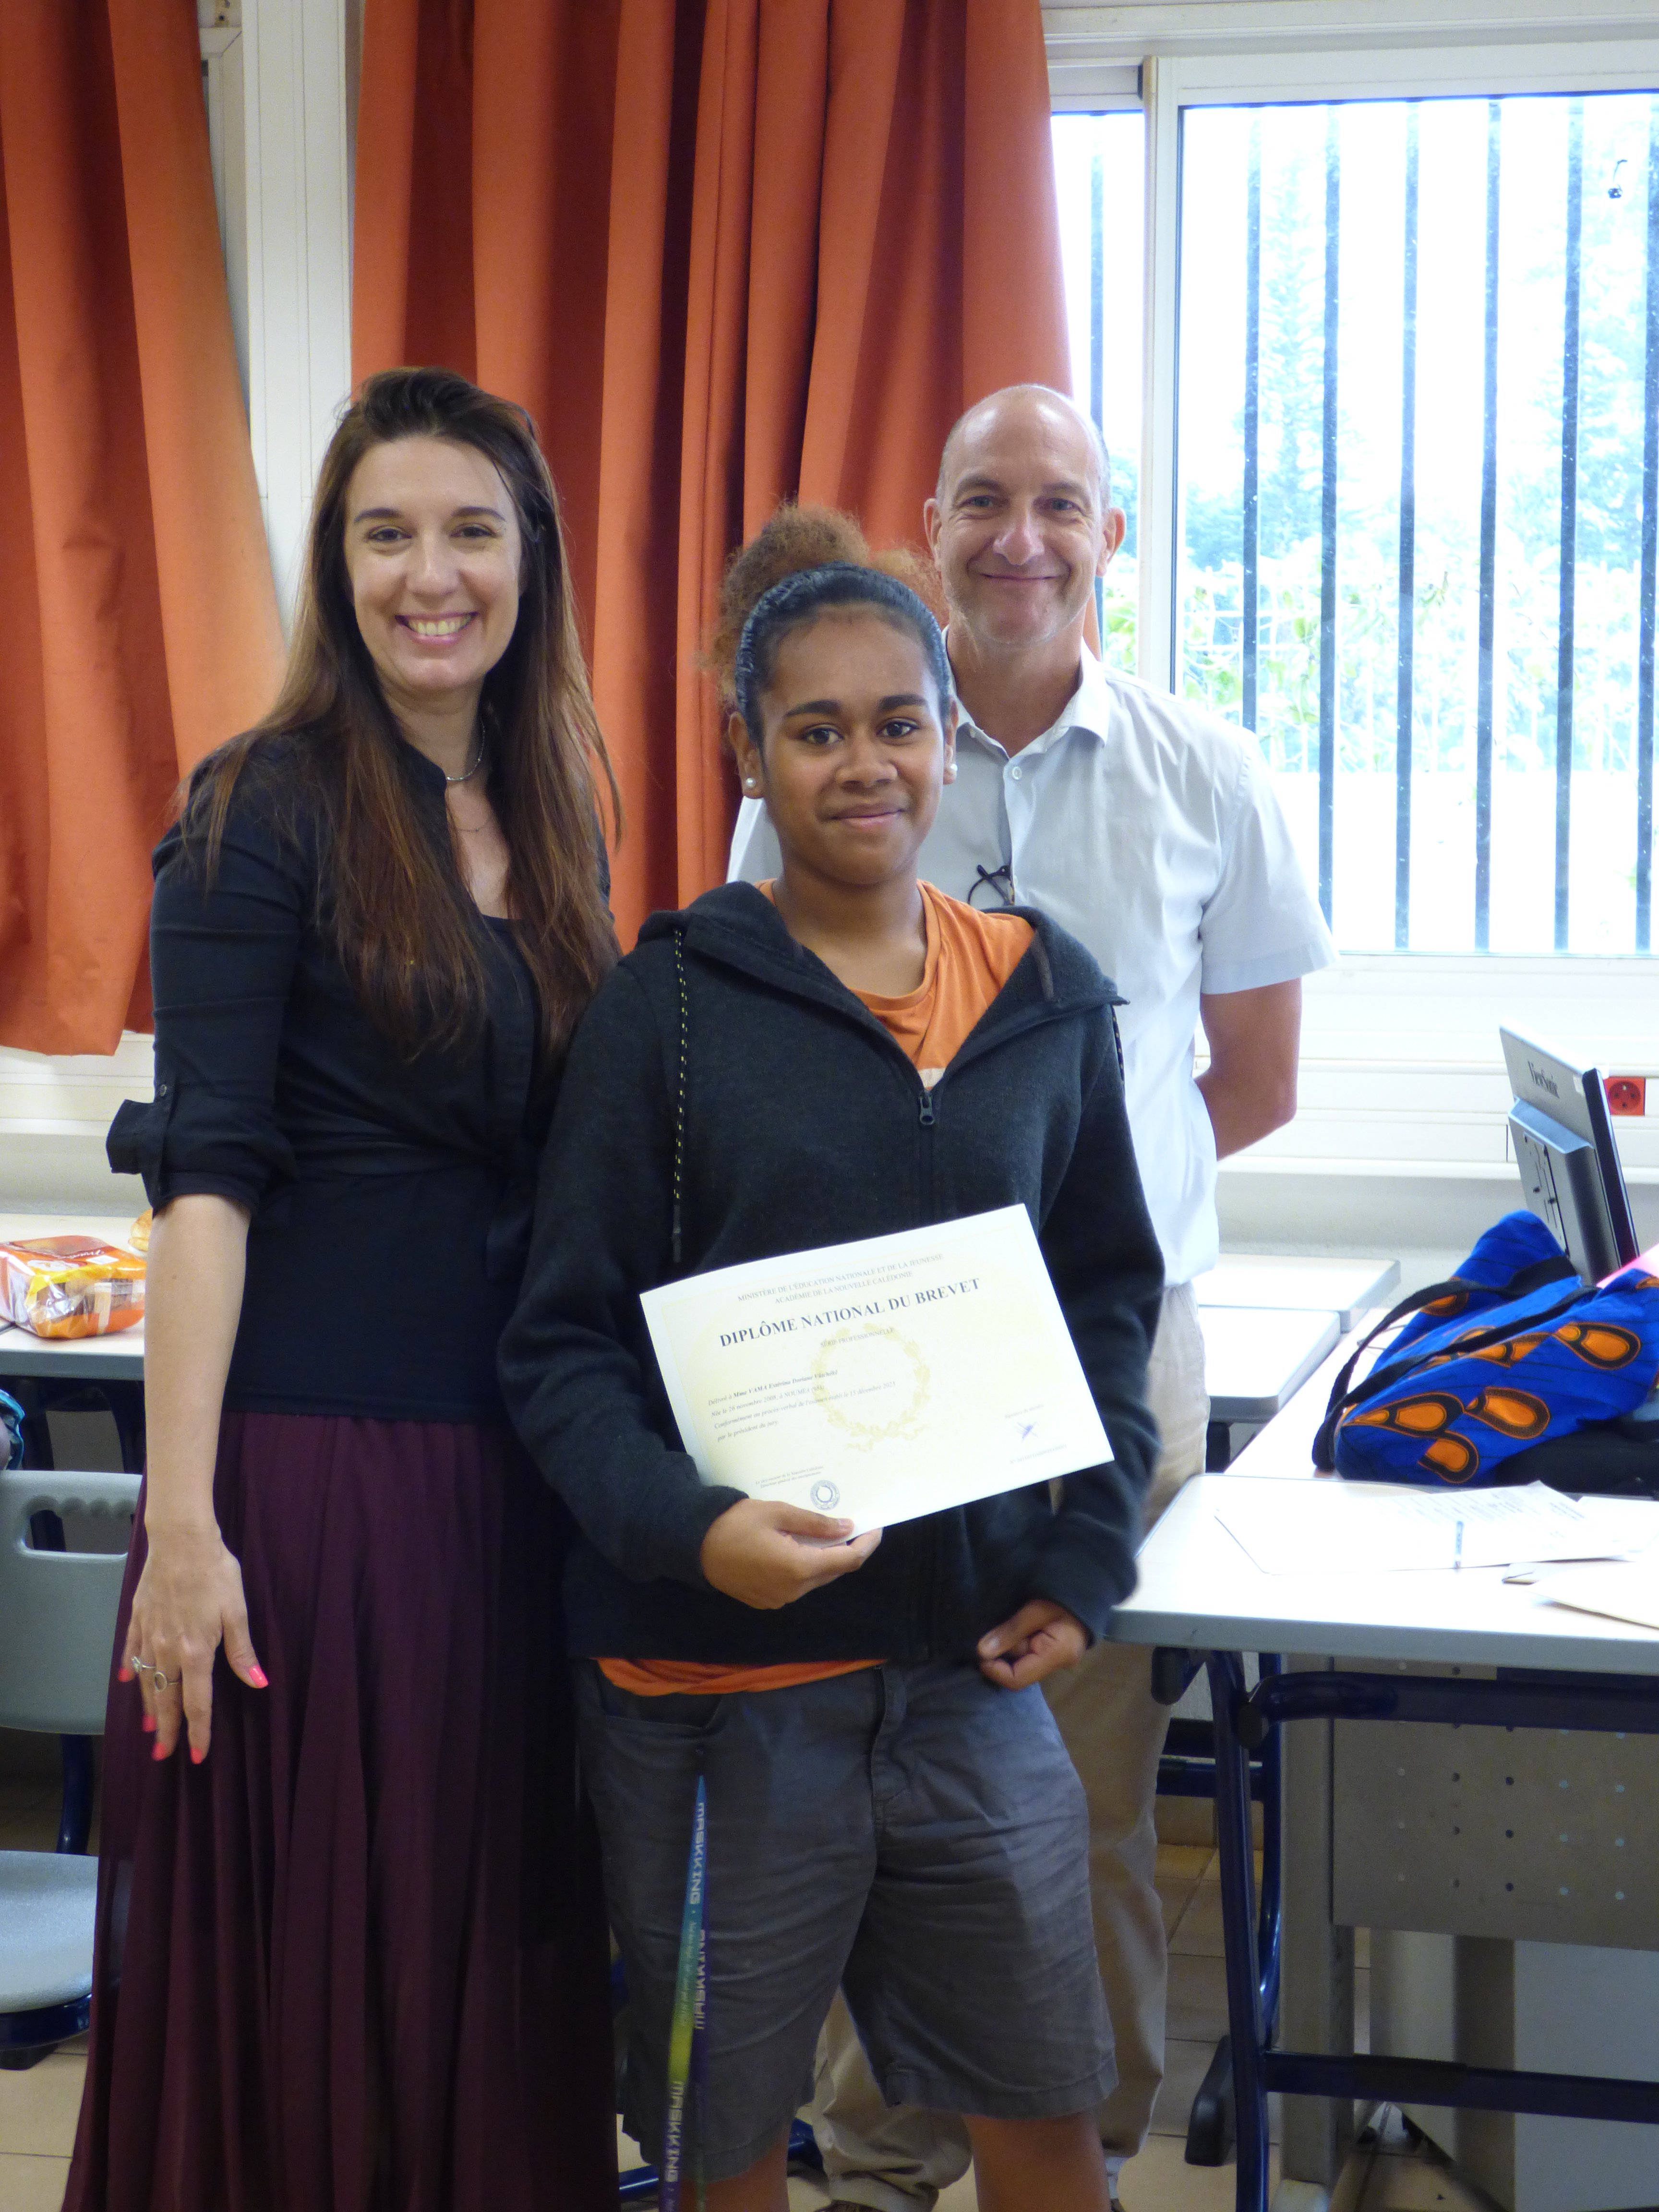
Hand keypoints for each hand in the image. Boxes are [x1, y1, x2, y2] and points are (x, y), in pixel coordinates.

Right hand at [119, 1521, 266, 1763]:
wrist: (180, 1541)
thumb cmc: (215, 1572)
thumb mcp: (237, 1610)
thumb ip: (242, 1651)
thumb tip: (258, 1683)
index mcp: (196, 1652)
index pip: (197, 1703)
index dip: (198, 1732)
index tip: (196, 1756)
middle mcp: (168, 1651)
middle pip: (166, 1700)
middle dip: (167, 1730)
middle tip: (164, 1754)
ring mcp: (148, 1636)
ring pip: (145, 1681)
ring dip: (148, 1706)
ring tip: (149, 1727)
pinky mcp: (137, 1620)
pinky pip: (130, 1653)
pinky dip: (129, 1671)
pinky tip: (126, 1681)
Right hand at [699, 1499, 882, 1610]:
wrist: (693, 1546)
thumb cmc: (735, 1523)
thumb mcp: (778, 1512)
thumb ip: (815, 1524)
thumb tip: (847, 1528)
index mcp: (798, 1568)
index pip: (848, 1561)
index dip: (866, 1545)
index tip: (875, 1528)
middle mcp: (793, 1590)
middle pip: (833, 1572)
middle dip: (846, 1550)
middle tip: (849, 1524)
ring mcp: (779, 1599)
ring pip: (815, 1579)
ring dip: (824, 1558)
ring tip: (821, 1532)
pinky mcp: (767, 1601)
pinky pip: (797, 1585)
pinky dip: (805, 1567)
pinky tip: (797, 1547)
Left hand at [977, 1599, 1087, 1689]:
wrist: (1088, 1585)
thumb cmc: (1065, 1595)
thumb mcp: (1035, 1610)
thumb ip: (1010, 1631)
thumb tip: (981, 1652)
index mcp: (1056, 1656)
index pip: (1018, 1678)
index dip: (995, 1670)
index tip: (979, 1653)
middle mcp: (1058, 1663)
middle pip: (1019, 1668)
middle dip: (1003, 1651)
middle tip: (992, 1629)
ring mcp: (1057, 1656)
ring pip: (1022, 1658)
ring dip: (1009, 1643)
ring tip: (1006, 1621)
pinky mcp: (1054, 1648)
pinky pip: (1029, 1650)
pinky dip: (1018, 1640)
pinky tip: (1013, 1626)